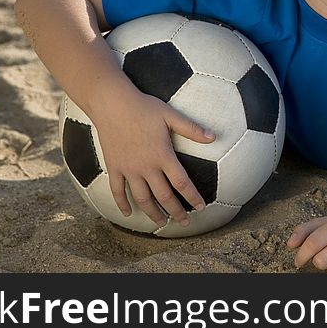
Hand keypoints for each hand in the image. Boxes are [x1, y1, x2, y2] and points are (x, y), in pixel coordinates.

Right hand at [89, 87, 214, 226]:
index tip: (201, 208)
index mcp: (163, 155)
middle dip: (176, 212)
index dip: (192, 197)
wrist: (112, 104)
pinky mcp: (114, 167)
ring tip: (161, 223)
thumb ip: (192, 129)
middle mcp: (146, 167)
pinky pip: (117, 191)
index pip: (182, 183)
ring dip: (152, 213)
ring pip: (142, 199)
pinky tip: (129, 213)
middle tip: (184, 222)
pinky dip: (122, 204)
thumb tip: (214, 137)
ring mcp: (129, 169)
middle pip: (164, 196)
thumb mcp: (171, 115)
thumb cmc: (144, 107)